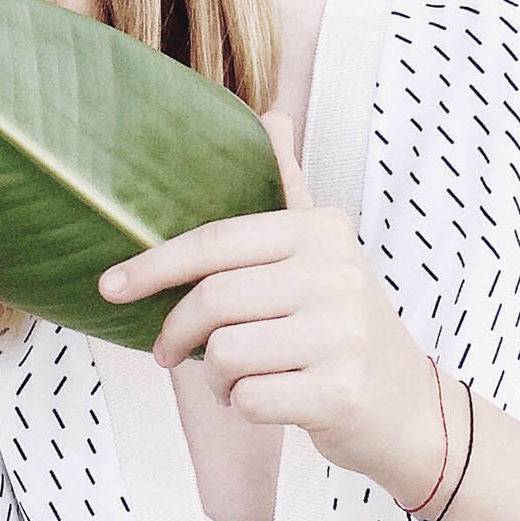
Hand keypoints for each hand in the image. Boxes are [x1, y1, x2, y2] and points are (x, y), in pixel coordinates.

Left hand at [96, 109, 448, 496]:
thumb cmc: (342, 326)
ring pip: (225, 355)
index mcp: (322, 230)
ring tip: (237, 377)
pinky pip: (248, 399)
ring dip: (214, 377)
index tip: (110, 286)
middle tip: (167, 352)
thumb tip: (272, 114)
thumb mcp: (323, 252)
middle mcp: (338, 273)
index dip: (154, 263)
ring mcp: (343, 334)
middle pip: (213, 300)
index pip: (216, 241)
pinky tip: (267, 400)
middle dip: (175, 332)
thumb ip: (289, 188)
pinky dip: (241, 406)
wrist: (409, 406)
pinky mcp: (340, 393)